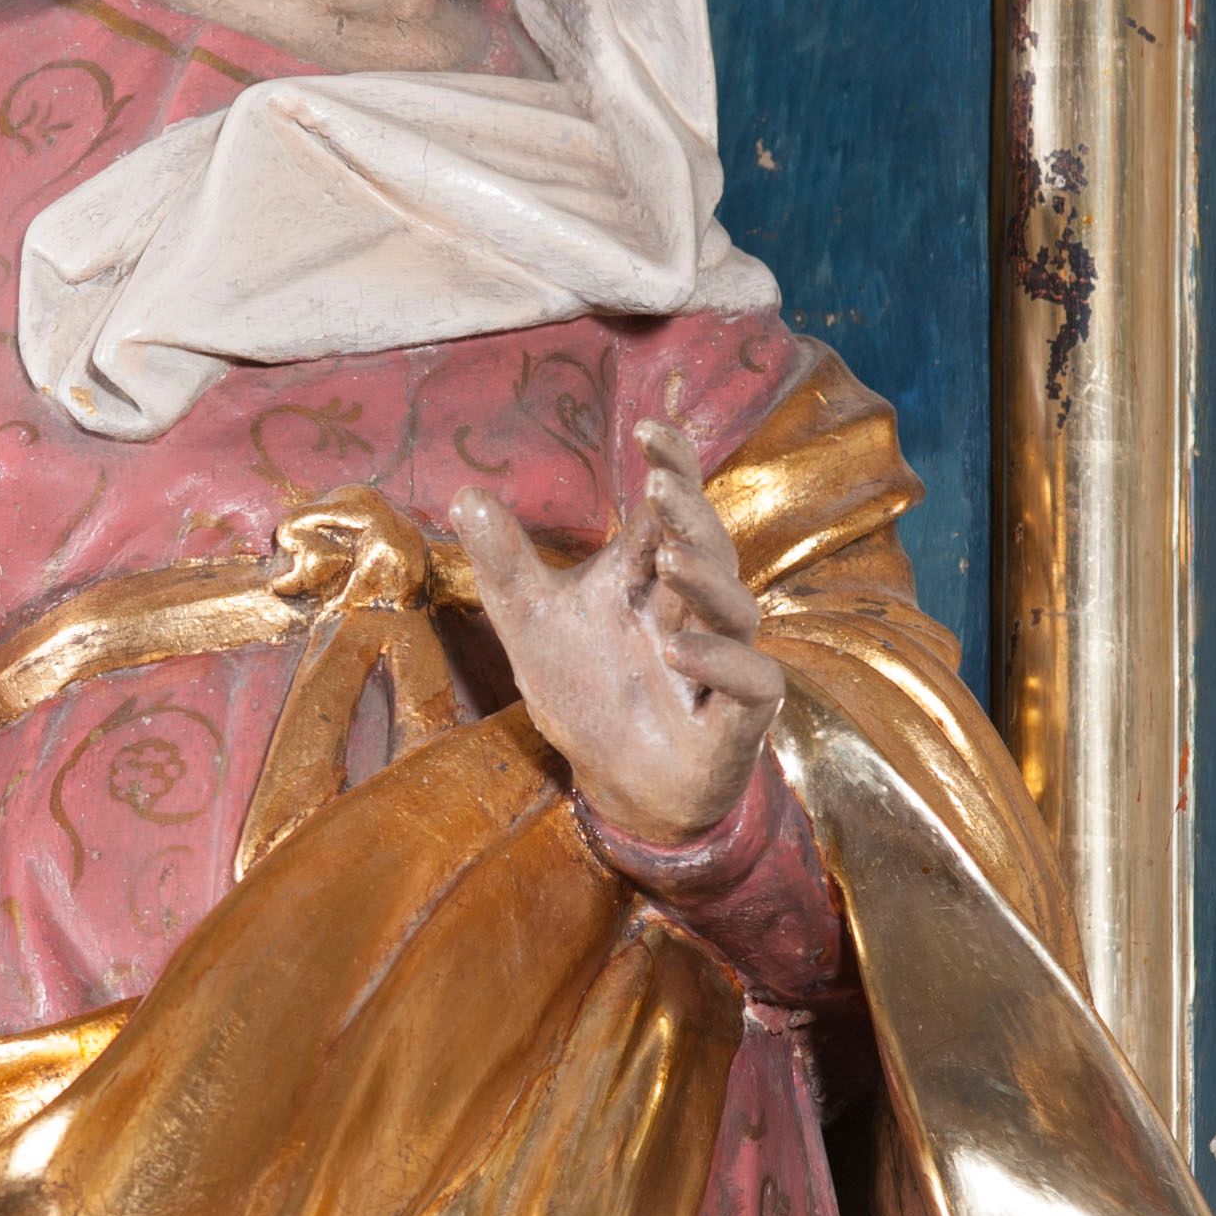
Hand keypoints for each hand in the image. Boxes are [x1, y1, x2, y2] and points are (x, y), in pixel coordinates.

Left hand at [450, 422, 782, 847]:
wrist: (621, 786)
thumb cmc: (589, 693)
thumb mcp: (531, 625)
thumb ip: (504, 565)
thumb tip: (464, 494)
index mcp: (653, 579)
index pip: (671, 510)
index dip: (672, 466)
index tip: (649, 429)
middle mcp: (696, 610)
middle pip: (709, 548)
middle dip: (690, 515)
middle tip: (660, 488)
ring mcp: (725, 660)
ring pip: (735, 608)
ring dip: (706, 581)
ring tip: (670, 560)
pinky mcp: (741, 714)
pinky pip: (751, 680)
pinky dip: (720, 662)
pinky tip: (679, 650)